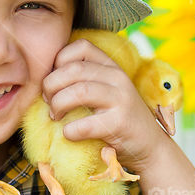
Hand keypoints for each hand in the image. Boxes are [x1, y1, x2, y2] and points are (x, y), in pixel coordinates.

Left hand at [42, 38, 166, 175]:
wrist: (149, 148)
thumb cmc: (116, 118)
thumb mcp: (104, 91)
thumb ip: (82, 80)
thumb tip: (44, 80)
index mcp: (111, 66)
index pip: (80, 46)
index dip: (59, 61)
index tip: (54, 80)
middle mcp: (117, 78)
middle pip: (73, 70)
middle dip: (51, 86)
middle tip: (49, 102)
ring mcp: (121, 99)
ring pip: (78, 92)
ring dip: (58, 105)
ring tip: (55, 115)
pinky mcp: (120, 124)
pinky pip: (84, 125)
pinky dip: (69, 131)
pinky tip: (69, 134)